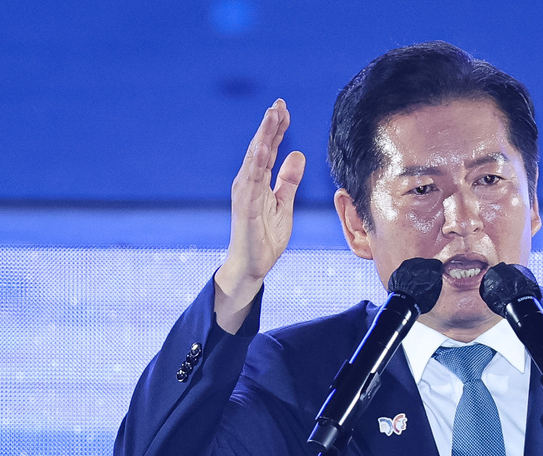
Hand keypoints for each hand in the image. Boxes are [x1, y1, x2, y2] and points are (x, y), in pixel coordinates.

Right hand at [215, 98, 305, 331]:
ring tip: (273, 115)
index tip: (284, 109)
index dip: (276, 129)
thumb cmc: (264, 236)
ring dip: (263, 136)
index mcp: (257, 180)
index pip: (269, 149)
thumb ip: (288, 180)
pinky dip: (257, 161)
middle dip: (269, 125)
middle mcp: (248, 181)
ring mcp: (245, 192)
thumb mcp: (284, 204)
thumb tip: (297, 155)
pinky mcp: (245, 205)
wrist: (252, 264)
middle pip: (259, 147)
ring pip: (254, 158)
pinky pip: (252, 179)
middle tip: (279, 103)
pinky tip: (264, 146)